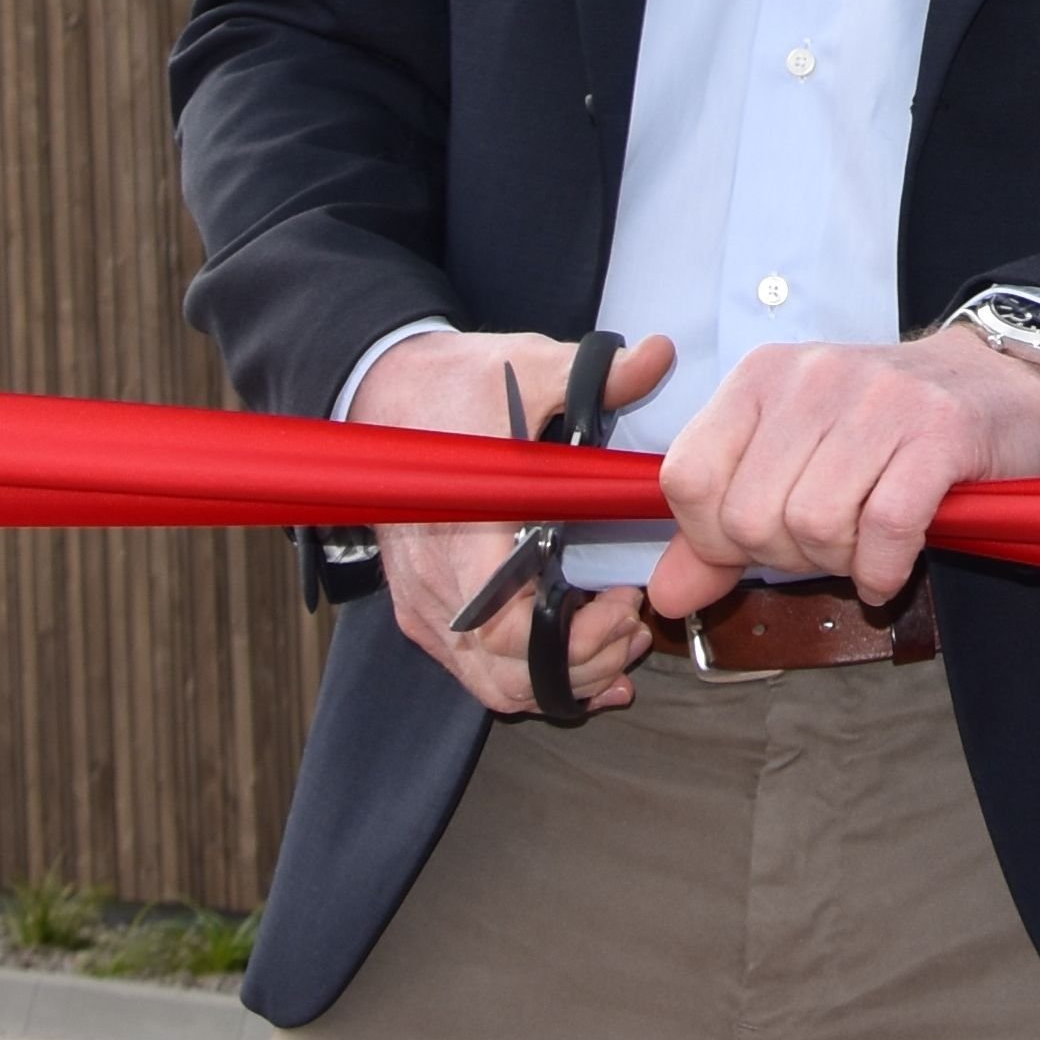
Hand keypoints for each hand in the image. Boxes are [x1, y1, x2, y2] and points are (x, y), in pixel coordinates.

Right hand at [347, 328, 676, 719]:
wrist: (381, 389)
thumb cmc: (451, 384)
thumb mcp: (529, 366)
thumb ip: (597, 375)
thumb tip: (658, 356)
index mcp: (462, 537)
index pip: (505, 633)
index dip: (574, 639)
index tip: (622, 599)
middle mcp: (434, 586)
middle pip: (508, 674)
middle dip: (583, 663)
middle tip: (634, 624)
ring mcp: (424, 604)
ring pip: (492, 683)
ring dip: (563, 675)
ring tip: (618, 639)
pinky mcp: (424, 607)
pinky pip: (476, 667)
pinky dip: (531, 675)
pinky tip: (583, 659)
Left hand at [648, 325, 1039, 610]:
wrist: (996, 382)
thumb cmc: (885, 430)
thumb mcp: (790, 461)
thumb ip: (719, 532)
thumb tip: (667, 596)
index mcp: (761, 378)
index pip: (687, 478)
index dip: (714, 536)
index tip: (757, 542)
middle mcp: (812, 378)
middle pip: (751, 515)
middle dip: (785, 556)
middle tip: (826, 545)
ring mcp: (879, 400)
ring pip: (814, 525)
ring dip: (840, 562)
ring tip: (863, 544)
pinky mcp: (939, 431)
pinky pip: (884, 530)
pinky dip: (883, 569)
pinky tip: (892, 565)